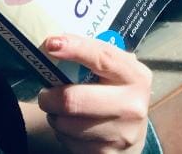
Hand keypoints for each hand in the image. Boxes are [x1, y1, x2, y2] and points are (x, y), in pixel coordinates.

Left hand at [37, 34, 152, 152]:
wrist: (133, 136)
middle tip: (45, 93)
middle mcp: (132, 105)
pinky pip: (68, 142)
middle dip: (50, 96)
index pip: (102, 57)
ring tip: (60, 111)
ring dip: (54, 116)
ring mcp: (121, 134)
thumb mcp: (117, 72)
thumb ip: (96, 56)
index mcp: (136, 76)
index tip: (51, 43)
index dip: (74, 48)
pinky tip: (71, 128)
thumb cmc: (117, 94)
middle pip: (73, 99)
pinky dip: (62, 133)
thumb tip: (57, 40)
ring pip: (65, 123)